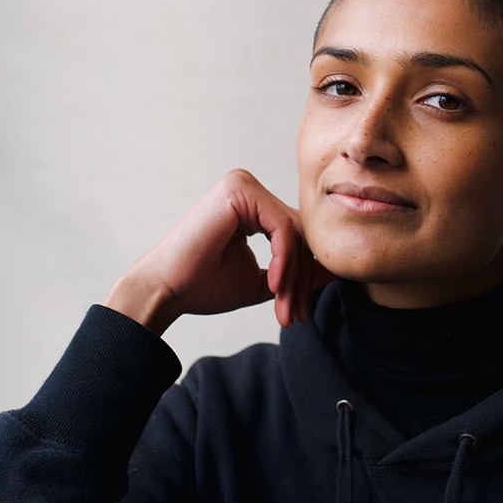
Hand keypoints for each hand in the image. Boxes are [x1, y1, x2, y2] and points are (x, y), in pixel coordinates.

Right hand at [104, 168, 338, 335]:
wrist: (166, 291)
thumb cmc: (205, 286)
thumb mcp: (266, 281)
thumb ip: (298, 271)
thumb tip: (336, 269)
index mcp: (253, 207)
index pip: (299, 237)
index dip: (305, 277)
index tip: (301, 312)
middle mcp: (249, 191)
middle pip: (302, 234)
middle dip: (302, 281)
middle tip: (296, 316)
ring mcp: (244, 186)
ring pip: (296, 233)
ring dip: (295, 278)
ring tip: (284, 310)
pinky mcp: (240, 190)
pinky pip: (283, 228)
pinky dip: (284, 261)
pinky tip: (274, 287)